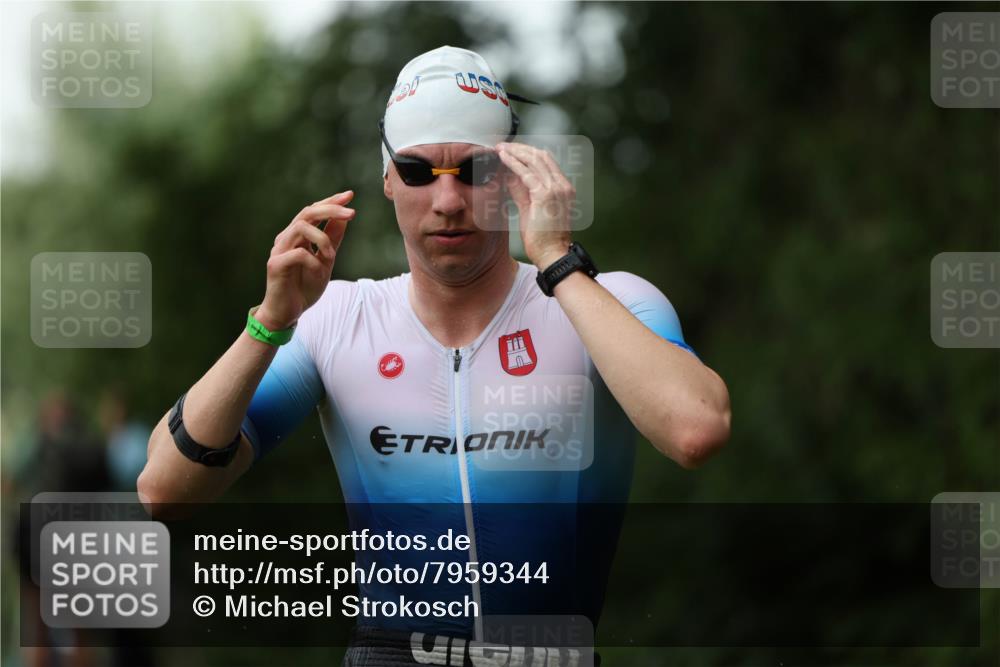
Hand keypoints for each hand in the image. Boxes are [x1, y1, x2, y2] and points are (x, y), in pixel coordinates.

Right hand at [255, 191, 355, 329]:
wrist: (287, 313)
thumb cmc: (303, 287)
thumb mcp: (325, 261)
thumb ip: (332, 240)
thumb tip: (344, 218)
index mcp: (296, 236)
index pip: (313, 210)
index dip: (331, 201)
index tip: (350, 195)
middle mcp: (286, 238)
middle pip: (307, 212)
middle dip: (331, 209)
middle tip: (351, 213)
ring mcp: (278, 250)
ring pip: (300, 227)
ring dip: (323, 239)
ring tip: (332, 255)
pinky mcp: (275, 265)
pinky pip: (298, 254)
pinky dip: (314, 261)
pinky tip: (319, 271)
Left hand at [496, 142, 573, 268]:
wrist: (552, 254)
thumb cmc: (543, 238)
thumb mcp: (531, 209)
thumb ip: (522, 192)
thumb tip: (510, 177)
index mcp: (563, 188)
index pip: (546, 162)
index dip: (528, 153)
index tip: (512, 150)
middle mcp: (562, 185)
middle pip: (541, 156)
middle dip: (520, 148)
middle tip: (503, 145)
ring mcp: (556, 189)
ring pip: (534, 160)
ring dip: (515, 152)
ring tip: (500, 148)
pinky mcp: (545, 195)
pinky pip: (526, 173)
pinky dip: (513, 162)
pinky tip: (502, 157)